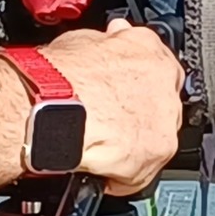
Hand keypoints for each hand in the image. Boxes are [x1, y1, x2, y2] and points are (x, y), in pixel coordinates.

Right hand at [39, 19, 183, 194]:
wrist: (50, 111)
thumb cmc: (57, 79)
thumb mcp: (80, 42)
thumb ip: (106, 44)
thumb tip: (110, 40)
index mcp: (145, 49)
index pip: (155, 62)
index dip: (135, 79)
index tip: (123, 87)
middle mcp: (163, 82)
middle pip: (159, 103)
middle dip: (136, 114)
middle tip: (108, 121)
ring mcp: (164, 120)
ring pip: (155, 137)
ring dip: (131, 145)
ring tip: (101, 148)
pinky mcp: (156, 153)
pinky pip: (143, 169)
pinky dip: (123, 175)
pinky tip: (100, 169)